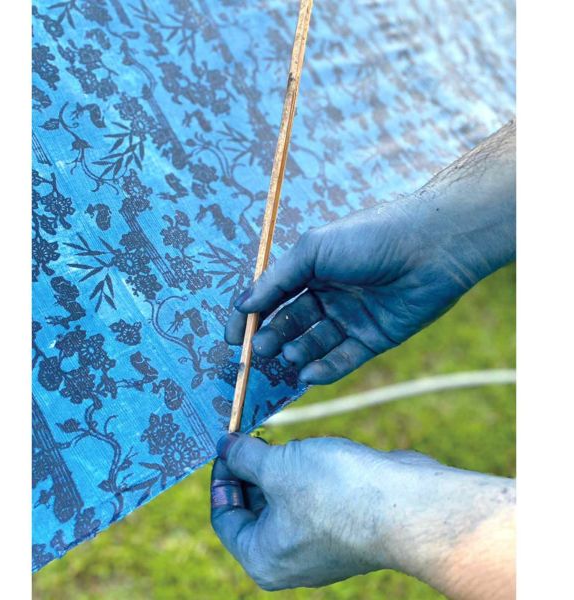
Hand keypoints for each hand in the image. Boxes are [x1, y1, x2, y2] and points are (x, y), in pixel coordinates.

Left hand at [210, 433, 514, 595]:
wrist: (406, 505)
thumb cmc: (333, 492)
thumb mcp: (277, 467)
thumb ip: (244, 457)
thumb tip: (224, 446)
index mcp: (262, 557)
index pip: (224, 516)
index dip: (221, 475)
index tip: (226, 445)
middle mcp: (288, 559)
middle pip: (253, 509)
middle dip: (250, 470)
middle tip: (250, 435)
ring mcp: (318, 545)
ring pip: (284, 501)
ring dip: (277, 469)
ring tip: (279, 438)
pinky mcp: (343, 527)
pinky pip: (311, 499)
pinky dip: (303, 475)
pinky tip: (308, 450)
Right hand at [226, 121, 514, 383]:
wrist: (430, 248)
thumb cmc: (367, 239)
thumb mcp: (312, 250)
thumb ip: (276, 280)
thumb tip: (241, 305)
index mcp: (311, 268)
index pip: (271, 296)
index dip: (250, 316)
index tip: (232, 338)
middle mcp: (328, 294)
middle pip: (290, 322)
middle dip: (272, 336)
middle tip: (260, 349)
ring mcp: (350, 317)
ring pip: (314, 343)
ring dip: (296, 352)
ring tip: (287, 355)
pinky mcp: (373, 338)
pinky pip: (343, 358)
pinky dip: (324, 368)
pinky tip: (308, 373)